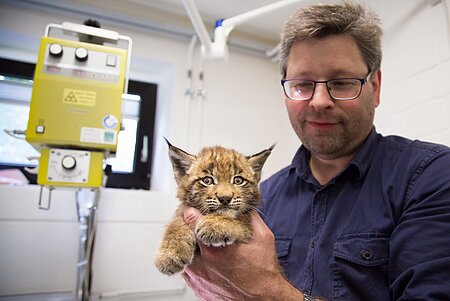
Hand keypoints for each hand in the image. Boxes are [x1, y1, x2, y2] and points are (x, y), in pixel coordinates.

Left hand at [182, 207, 303, 300]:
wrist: (263, 299)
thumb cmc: (264, 272)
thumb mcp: (263, 238)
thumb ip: (251, 218)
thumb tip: (244, 205)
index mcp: (214, 249)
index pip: (192, 222)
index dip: (191, 212)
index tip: (191, 207)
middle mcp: (202, 265)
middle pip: (183, 238)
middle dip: (188, 228)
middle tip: (195, 222)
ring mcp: (197, 278)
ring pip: (184, 254)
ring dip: (190, 245)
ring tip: (199, 239)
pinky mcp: (197, 287)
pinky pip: (187, 269)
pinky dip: (192, 260)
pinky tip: (202, 256)